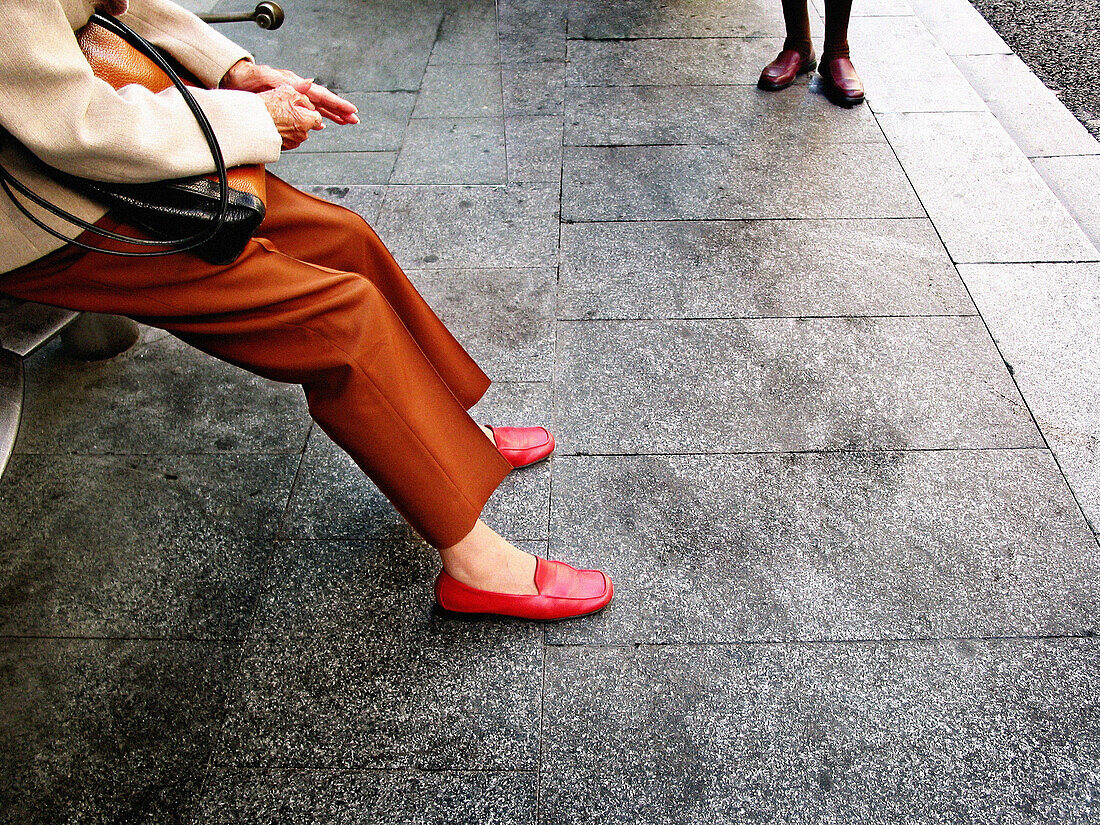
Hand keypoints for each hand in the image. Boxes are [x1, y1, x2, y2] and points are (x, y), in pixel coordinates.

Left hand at [221, 60, 358, 125]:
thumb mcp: (266, 78)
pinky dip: (316, 119)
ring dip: (331, 115)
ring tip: (345, 122)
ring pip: (317, 108)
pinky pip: (306, 112)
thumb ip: (287, 82)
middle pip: (323, 102)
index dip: (337, 103)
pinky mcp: (286, 103)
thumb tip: (308, 82)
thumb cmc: (246, 77)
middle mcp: (296, 90)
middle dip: (340, 111)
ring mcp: (292, 97)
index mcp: (294, 83)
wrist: (233, 78)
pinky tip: (320, 125)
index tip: (350, 110)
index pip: (321, 95)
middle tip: (354, 119)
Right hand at [258, 84, 322, 149]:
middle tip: (284, 110)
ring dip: (290, 125)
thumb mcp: (287, 91)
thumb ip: (303, 94)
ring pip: (296, 132)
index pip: (317, 117)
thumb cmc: (267, 108)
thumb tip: (310, 95)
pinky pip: (286, 139)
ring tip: (276, 117)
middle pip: (306, 125)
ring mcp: (292, 143)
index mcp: (307, 121)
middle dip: (299, 118)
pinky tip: (273, 125)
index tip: (300, 108)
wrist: (249, 123)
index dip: (308, 110)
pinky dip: (282, 133)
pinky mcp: (283, 148)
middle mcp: (302, 135)